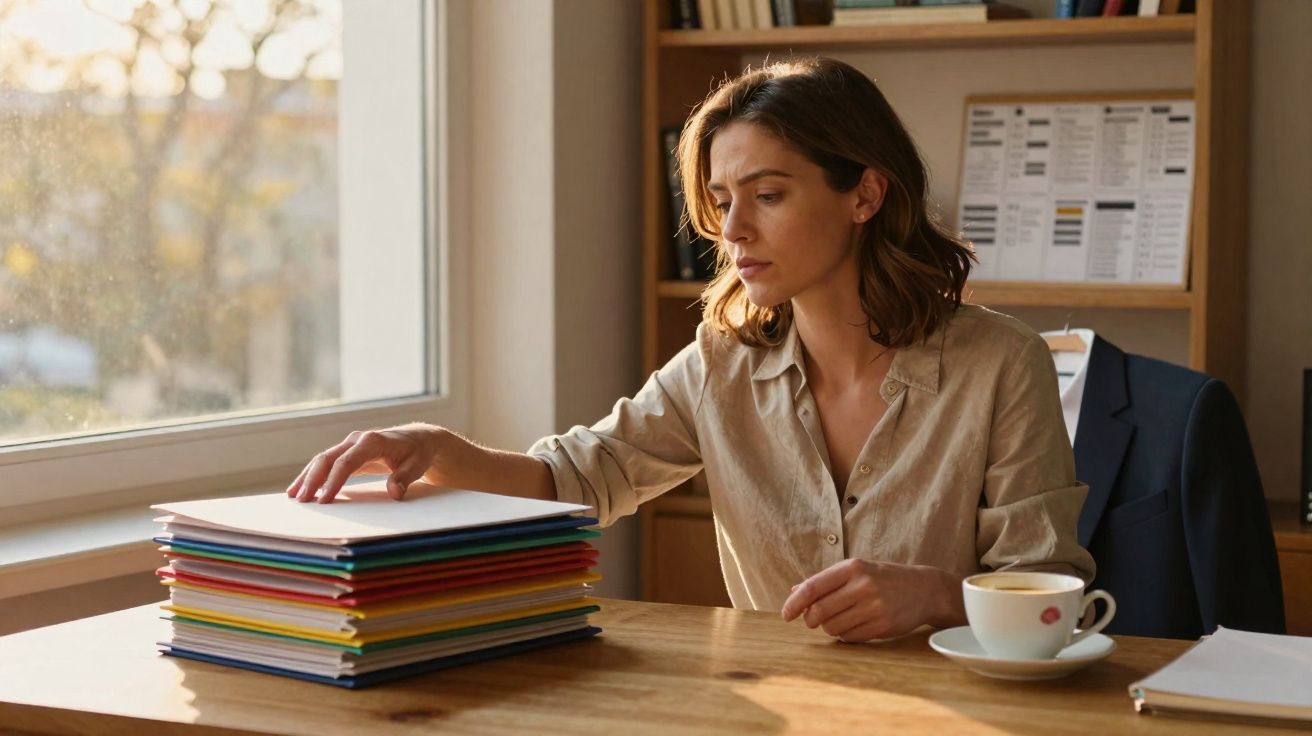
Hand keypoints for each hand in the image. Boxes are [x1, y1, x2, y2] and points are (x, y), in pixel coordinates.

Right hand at [286, 423, 446, 503]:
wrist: (419, 439)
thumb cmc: (418, 453)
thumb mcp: (417, 465)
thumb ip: (405, 477)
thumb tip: (395, 492)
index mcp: (372, 441)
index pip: (347, 462)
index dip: (333, 481)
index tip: (324, 500)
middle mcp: (357, 440)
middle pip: (328, 459)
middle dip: (313, 479)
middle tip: (302, 501)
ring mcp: (350, 444)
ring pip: (322, 459)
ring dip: (307, 477)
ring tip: (294, 496)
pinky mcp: (348, 452)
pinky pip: (327, 463)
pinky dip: (313, 474)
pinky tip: (302, 487)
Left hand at [780, 559, 963, 641]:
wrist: (924, 589)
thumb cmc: (883, 578)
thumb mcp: (856, 571)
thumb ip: (824, 581)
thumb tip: (793, 592)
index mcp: (852, 567)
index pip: (812, 588)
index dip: (794, 604)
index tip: (786, 615)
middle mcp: (862, 585)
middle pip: (819, 612)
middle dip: (810, 620)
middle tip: (813, 620)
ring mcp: (874, 607)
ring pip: (832, 628)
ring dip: (829, 628)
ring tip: (841, 619)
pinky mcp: (882, 625)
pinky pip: (849, 638)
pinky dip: (845, 635)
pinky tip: (856, 625)